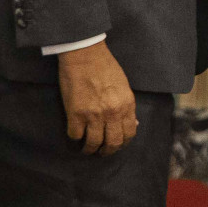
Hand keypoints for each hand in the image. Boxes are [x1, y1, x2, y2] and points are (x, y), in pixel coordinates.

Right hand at [58, 41, 137, 155]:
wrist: (85, 55)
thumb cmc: (105, 67)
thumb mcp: (124, 86)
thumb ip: (127, 106)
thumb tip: (132, 123)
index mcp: (127, 105)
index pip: (129, 133)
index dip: (123, 143)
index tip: (116, 145)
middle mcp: (113, 113)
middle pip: (113, 142)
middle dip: (107, 151)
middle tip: (102, 152)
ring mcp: (94, 115)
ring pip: (93, 143)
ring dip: (90, 149)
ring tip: (87, 149)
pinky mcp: (76, 114)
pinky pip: (75, 135)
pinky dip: (75, 139)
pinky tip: (75, 136)